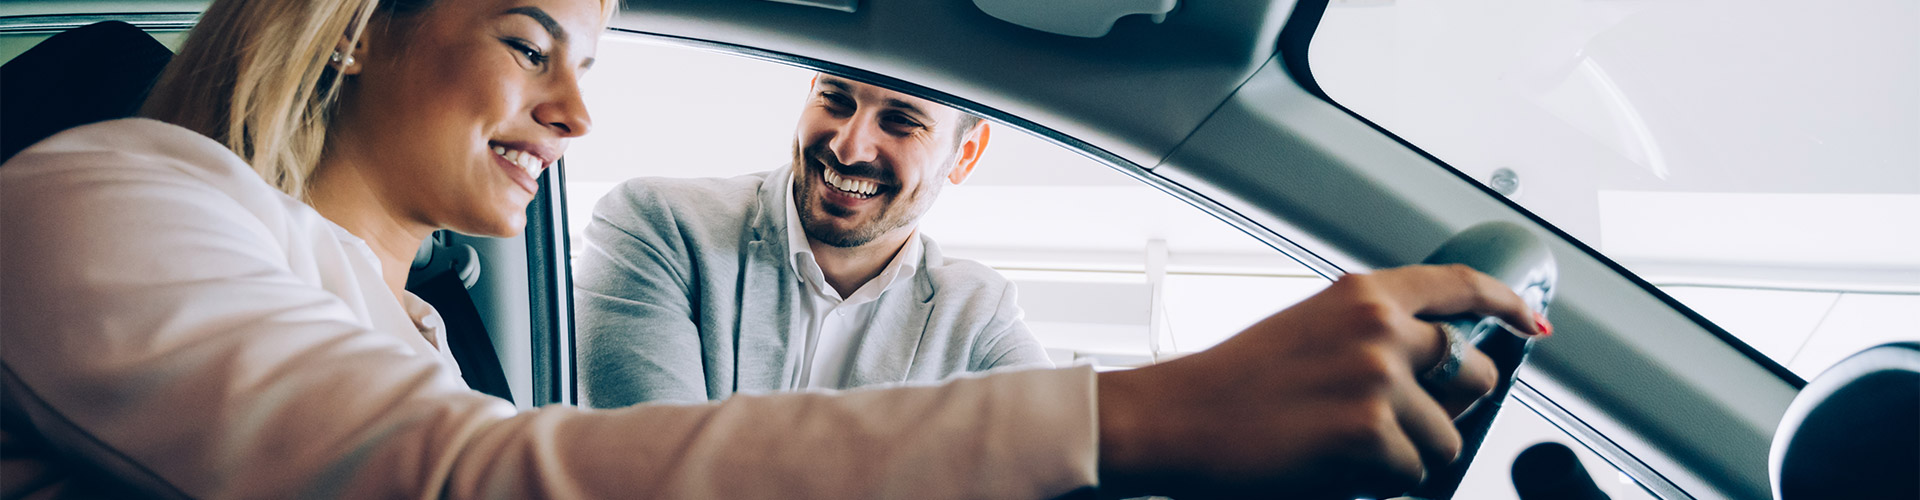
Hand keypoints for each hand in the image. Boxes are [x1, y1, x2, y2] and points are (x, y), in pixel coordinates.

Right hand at [1094, 264, 1543, 498]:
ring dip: (1407, 453)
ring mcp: (1378, 380)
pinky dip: (1379, 481)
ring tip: (1343, 446)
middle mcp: (1379, 328)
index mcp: (1362, 294)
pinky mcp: (1371, 435)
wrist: (1176, 419)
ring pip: (1446, 437)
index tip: (1531, 323)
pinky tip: (1331, 465)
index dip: (1506, 305)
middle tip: (1403, 420)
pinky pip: (1412, 473)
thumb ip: (1373, 334)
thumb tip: (1441, 365)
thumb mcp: (1309, 331)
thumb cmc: (1233, 384)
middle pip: (1471, 373)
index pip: (1460, 287)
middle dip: (1452, 405)